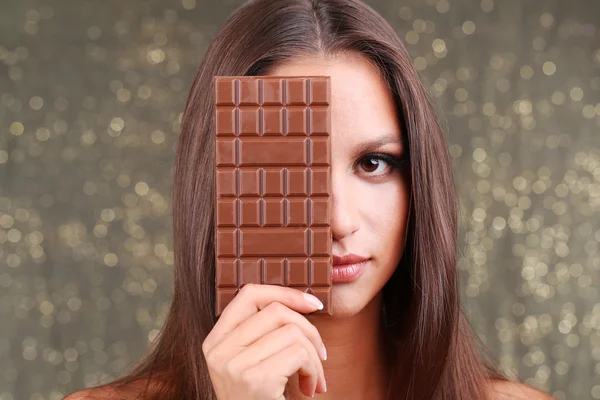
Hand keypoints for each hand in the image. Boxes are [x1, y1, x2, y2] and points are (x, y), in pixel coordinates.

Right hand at [202, 284, 327, 398]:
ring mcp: (233, 364)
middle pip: (276, 310)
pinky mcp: (254, 379)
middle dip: (309, 329)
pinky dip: (314, 370)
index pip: (249, 294)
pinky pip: (299, 353)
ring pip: (292, 331)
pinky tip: (310, 389)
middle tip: (320, 355)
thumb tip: (304, 302)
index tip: (313, 303)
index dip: (284, 292)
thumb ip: (263, 334)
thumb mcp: (252, 363)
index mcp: (215, 340)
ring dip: (314, 357)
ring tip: (314, 380)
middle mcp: (218, 350)